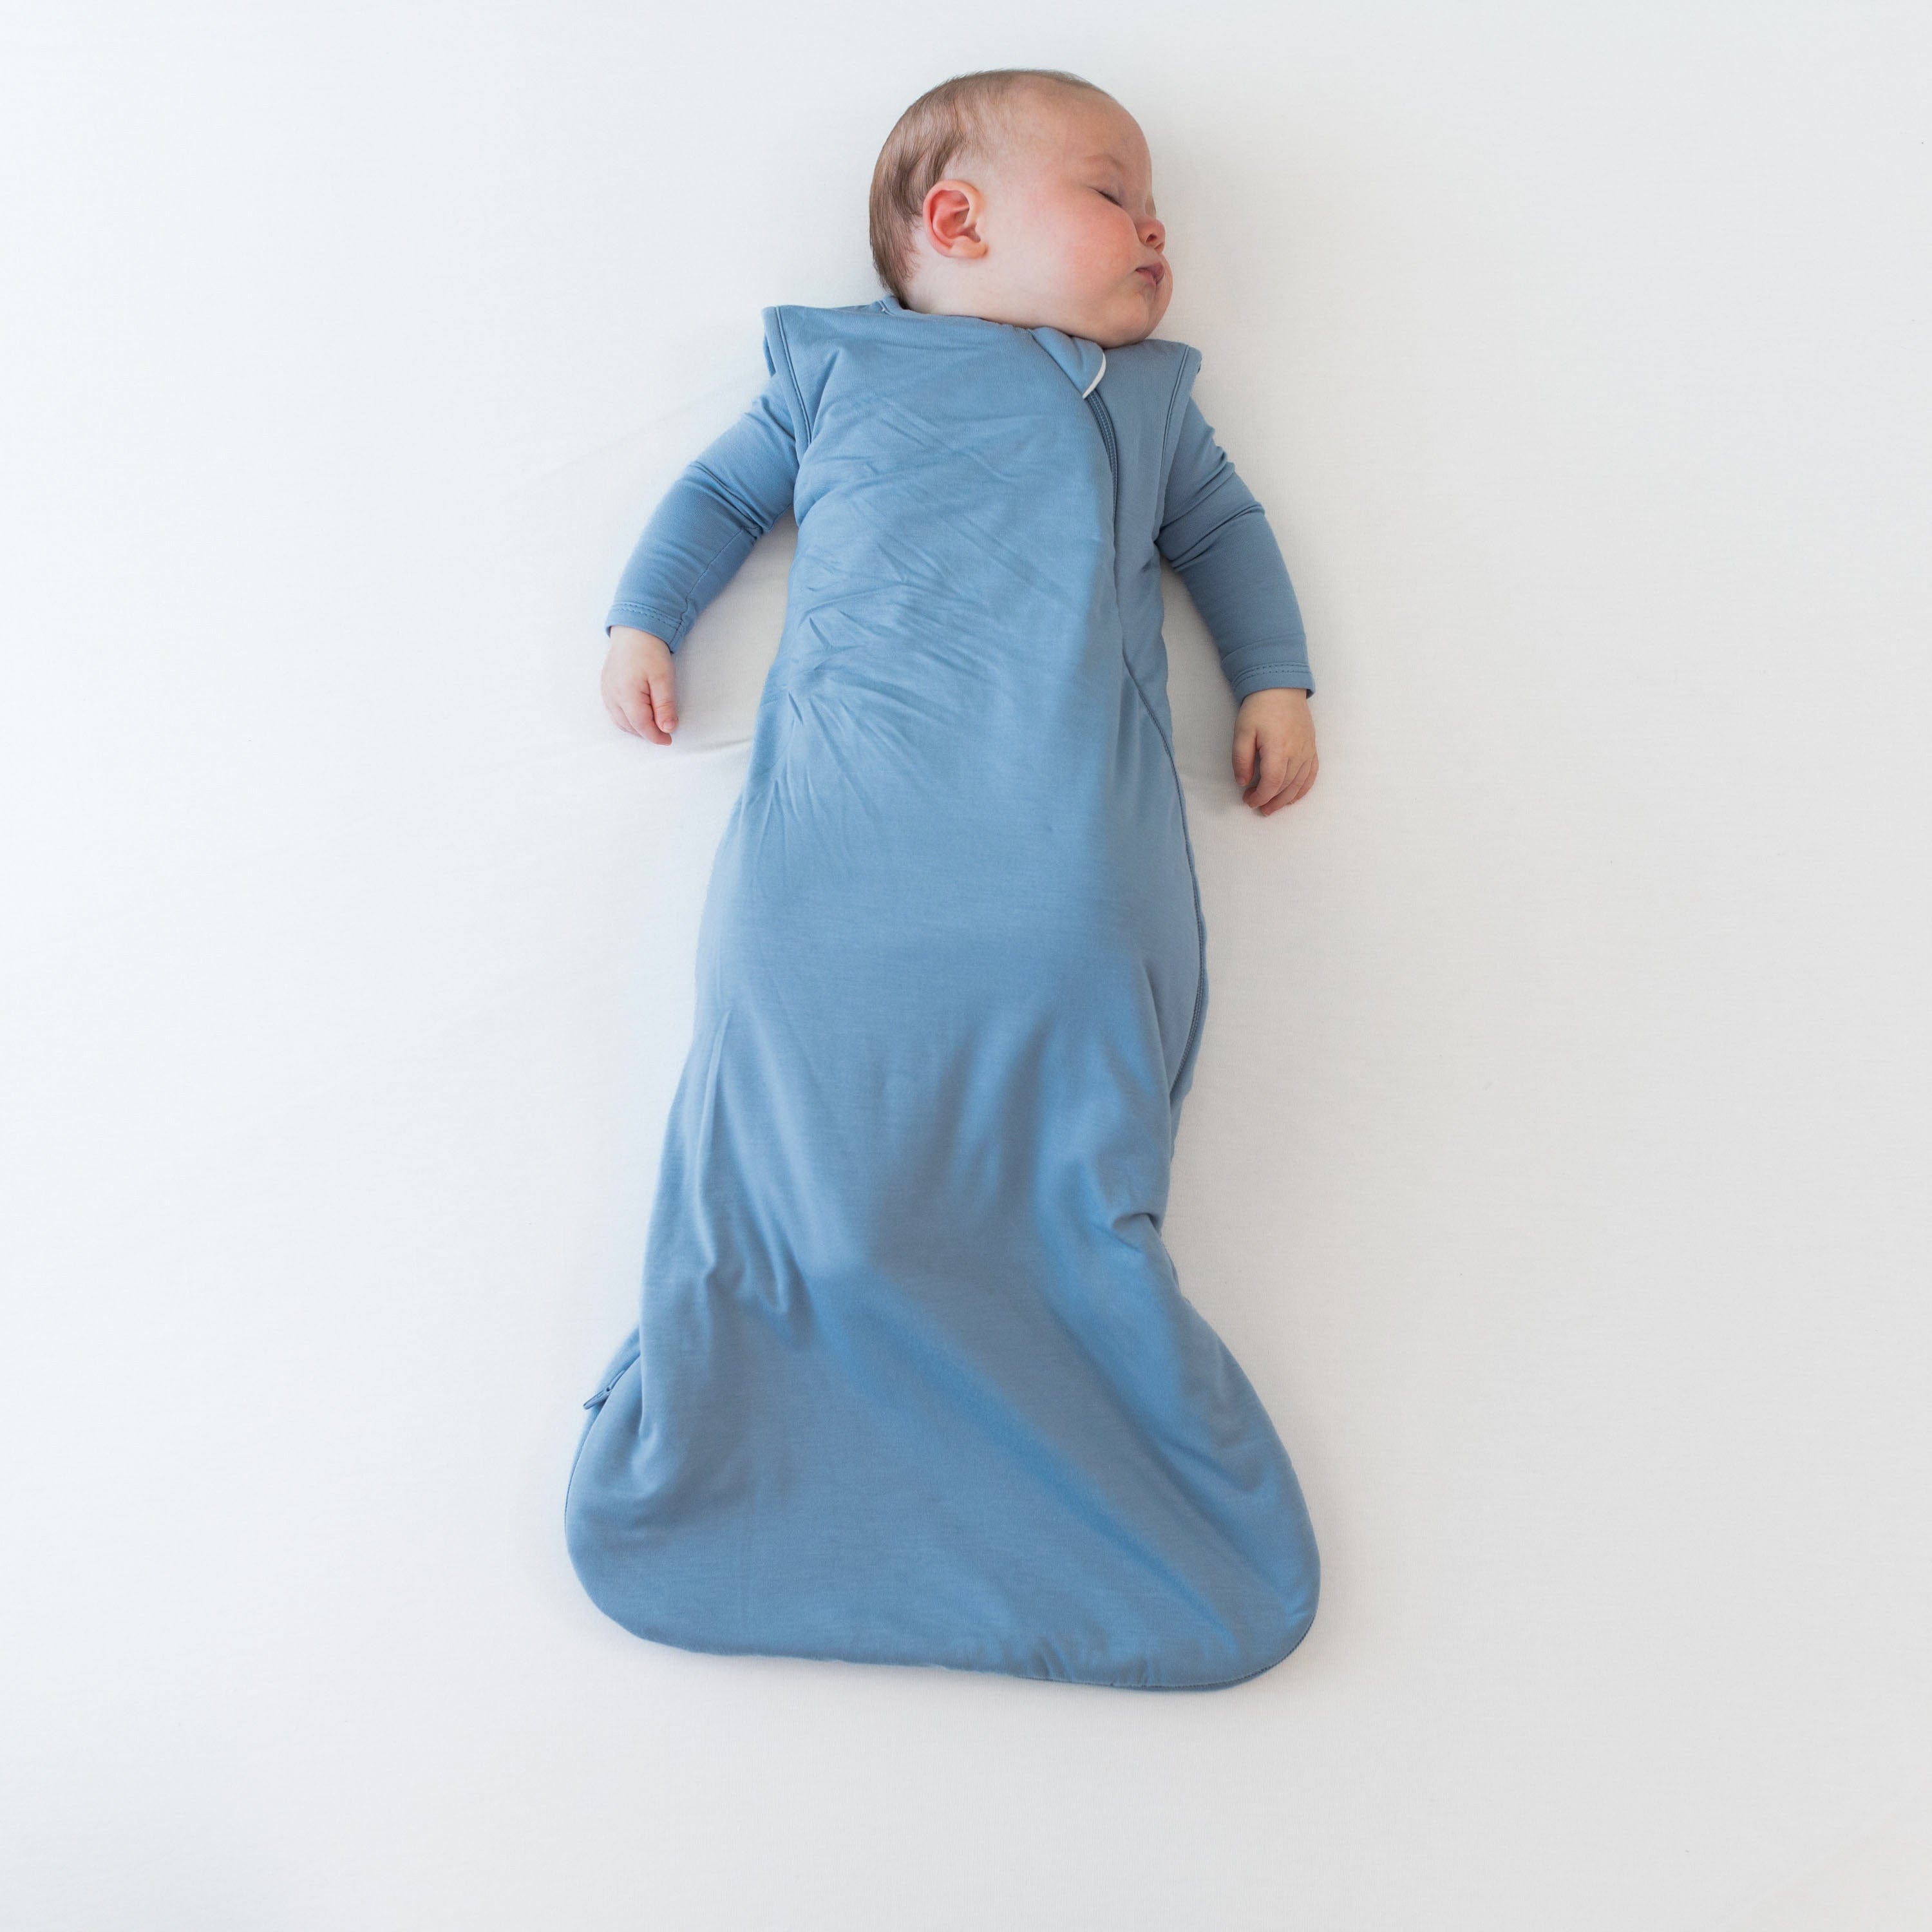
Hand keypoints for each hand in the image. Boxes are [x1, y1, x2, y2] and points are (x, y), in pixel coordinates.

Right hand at [602, 626, 677, 742]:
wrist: (634, 631)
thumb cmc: (649, 651)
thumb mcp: (664, 679)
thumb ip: (665, 706)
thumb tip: (667, 729)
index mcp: (627, 694)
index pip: (641, 726)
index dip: (656, 736)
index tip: (668, 739)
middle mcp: (612, 696)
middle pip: (630, 726)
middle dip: (647, 733)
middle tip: (663, 731)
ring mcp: (606, 692)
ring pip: (620, 721)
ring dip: (636, 728)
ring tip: (653, 724)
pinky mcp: (605, 687)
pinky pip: (614, 712)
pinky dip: (626, 718)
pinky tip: (638, 714)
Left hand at [1233, 688, 1316, 815]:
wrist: (1281, 688)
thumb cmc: (1259, 709)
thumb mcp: (1242, 732)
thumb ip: (1241, 759)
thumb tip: (1243, 782)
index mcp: (1278, 748)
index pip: (1272, 783)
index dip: (1260, 797)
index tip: (1248, 801)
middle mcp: (1297, 752)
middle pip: (1286, 787)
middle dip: (1271, 801)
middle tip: (1258, 807)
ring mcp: (1308, 750)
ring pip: (1299, 784)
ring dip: (1286, 800)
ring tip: (1272, 807)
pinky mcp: (1312, 747)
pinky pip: (1312, 774)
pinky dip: (1303, 789)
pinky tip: (1293, 797)